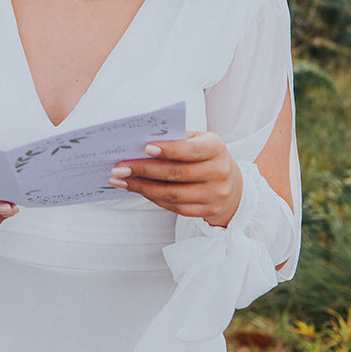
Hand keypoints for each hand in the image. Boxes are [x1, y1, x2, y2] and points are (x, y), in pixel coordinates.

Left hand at [107, 131, 241, 226]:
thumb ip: (175, 140)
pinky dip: (153, 198)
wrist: (231, 184)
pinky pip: (175, 207)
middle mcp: (219, 172)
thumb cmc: (205, 156)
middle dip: (143, 170)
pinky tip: (138, 190)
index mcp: (216, 148)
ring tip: (121, 182)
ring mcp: (215, 194)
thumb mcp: (197, 141)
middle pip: (176, 173)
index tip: (145, 148)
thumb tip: (138, 145)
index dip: (168, 150)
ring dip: (142, 188)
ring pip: (172, 194)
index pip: (190, 149)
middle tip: (119, 168)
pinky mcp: (208, 210)